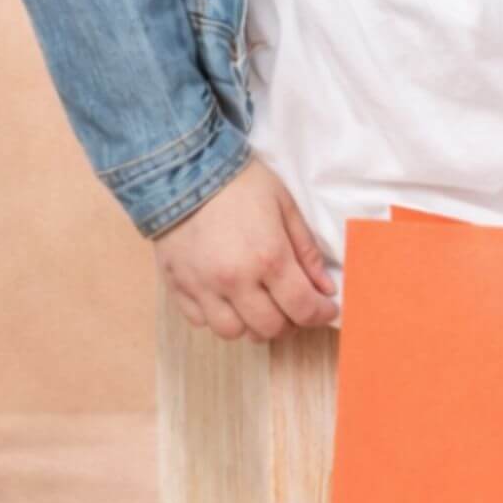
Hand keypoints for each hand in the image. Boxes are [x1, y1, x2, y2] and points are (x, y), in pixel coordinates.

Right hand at [154, 152, 341, 338]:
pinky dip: (217, 316)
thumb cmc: (240, 183)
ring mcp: (203, 288)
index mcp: (268, 258)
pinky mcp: (177, 287)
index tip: (325, 309)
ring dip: (250, 325)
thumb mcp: (285, 206)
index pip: (302, 308)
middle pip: (268, 328)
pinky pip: (200, 321)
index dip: (320, 314)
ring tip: (257, 305)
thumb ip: (306, 251)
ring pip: (232, 333)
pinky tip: (225, 297)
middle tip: (293, 306)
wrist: (183, 169)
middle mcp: (235, 281)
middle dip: (289, 322)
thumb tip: (325, 287)